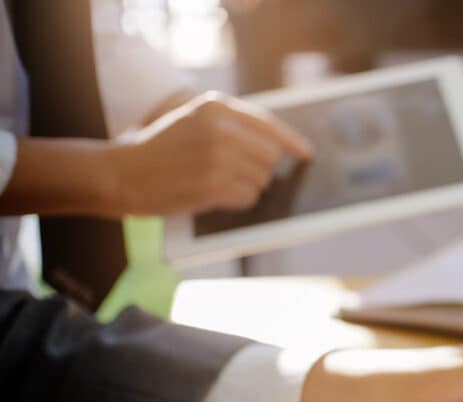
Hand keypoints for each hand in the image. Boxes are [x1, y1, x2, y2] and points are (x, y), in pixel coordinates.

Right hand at [107, 92, 312, 214]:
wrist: (121, 174)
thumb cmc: (160, 150)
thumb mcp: (192, 120)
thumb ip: (232, 125)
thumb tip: (280, 146)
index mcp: (213, 105)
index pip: (268, 124)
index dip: (292, 141)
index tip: (307, 153)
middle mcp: (218, 127)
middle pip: (270, 156)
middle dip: (258, 169)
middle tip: (230, 172)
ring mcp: (216, 157)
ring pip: (261, 180)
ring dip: (245, 186)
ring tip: (214, 181)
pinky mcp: (212, 185)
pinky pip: (248, 198)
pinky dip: (236, 201)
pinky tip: (212, 194)